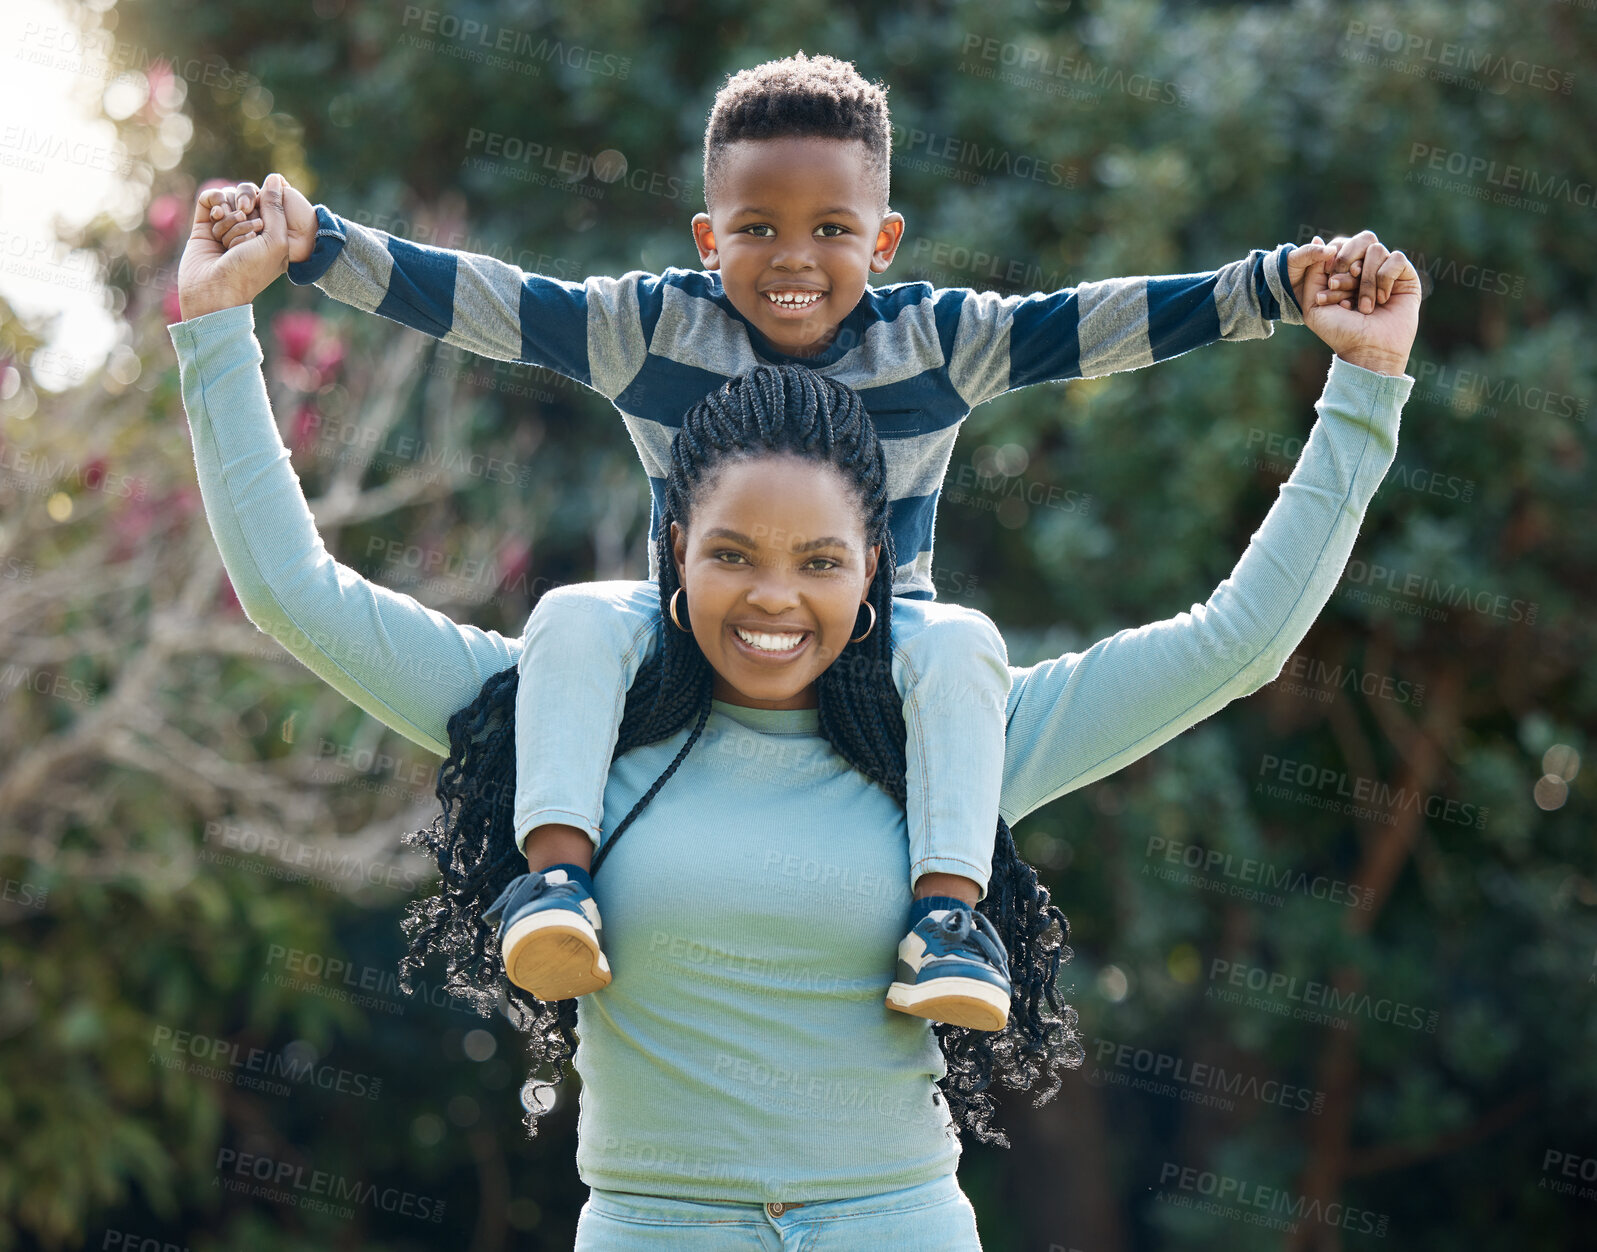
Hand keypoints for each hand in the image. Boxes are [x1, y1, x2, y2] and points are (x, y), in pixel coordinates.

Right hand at [203, 176, 316, 263]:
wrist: (215, 290)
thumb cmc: (250, 271)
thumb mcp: (275, 241)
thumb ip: (276, 209)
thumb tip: (274, 178)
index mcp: (271, 235)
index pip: (269, 201)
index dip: (264, 202)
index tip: (260, 220)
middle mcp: (248, 229)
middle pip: (248, 196)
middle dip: (246, 205)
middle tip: (244, 215)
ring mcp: (225, 227)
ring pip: (229, 198)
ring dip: (230, 216)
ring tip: (227, 236)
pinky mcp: (204, 225)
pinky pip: (209, 198)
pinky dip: (214, 202)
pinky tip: (216, 217)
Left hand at [1295, 235, 1419, 375]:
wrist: (1367, 350)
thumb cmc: (1340, 332)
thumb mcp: (1314, 304)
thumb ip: (1313, 273)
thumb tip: (1318, 239)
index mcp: (1345, 272)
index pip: (1341, 245)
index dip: (1334, 259)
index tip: (1330, 283)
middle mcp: (1367, 268)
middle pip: (1362, 239)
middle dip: (1346, 259)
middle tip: (1340, 283)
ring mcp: (1387, 271)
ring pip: (1376, 250)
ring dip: (1365, 280)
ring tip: (1364, 306)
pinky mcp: (1406, 276)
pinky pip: (1396, 258)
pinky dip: (1384, 279)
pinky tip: (1382, 300)